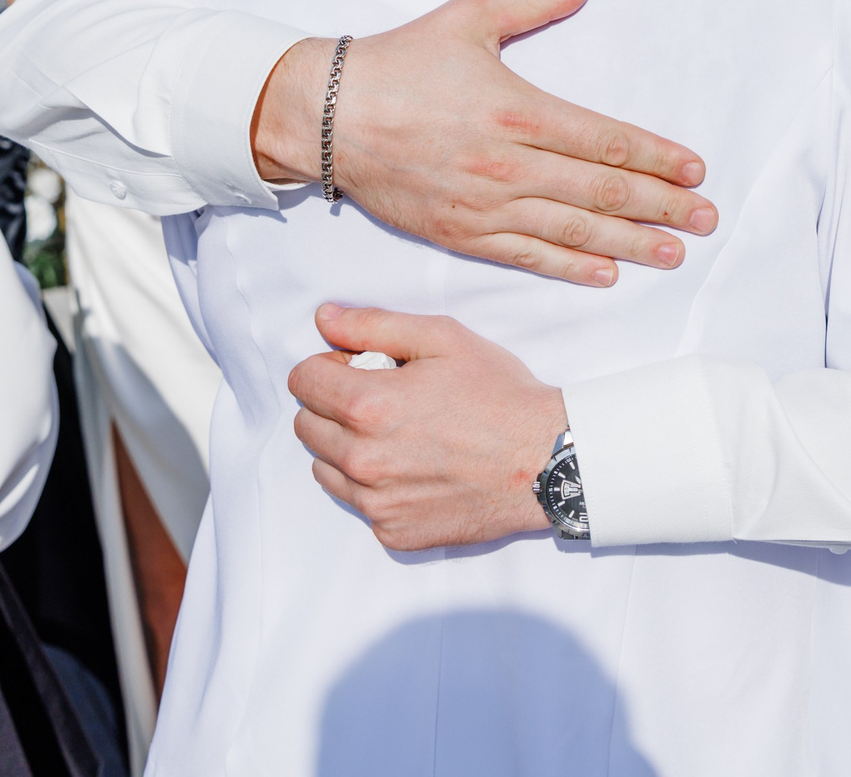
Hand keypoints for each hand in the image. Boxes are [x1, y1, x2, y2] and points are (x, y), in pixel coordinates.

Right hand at [251, 0, 716, 286]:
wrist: (323, 115)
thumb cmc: (398, 61)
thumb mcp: (468, 16)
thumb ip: (535, 0)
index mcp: (518, 110)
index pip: (605, 140)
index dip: (656, 158)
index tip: (695, 170)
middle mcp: (508, 164)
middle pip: (602, 191)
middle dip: (661, 206)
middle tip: (707, 218)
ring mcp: (485, 205)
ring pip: (573, 230)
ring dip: (631, 243)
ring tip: (676, 252)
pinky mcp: (460, 233)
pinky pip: (527, 256)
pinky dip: (571, 266)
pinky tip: (608, 272)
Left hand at [290, 304, 568, 551]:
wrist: (548, 461)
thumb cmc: (500, 395)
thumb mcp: (444, 339)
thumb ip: (375, 325)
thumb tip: (323, 319)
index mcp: (367, 406)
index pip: (302, 381)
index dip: (329, 367)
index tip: (359, 368)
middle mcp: (362, 460)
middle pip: (307, 425)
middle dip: (334, 407)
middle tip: (382, 401)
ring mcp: (376, 502)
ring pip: (326, 468)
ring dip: (348, 449)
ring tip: (399, 437)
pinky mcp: (393, 532)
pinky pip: (359, 503)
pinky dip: (375, 486)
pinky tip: (416, 469)